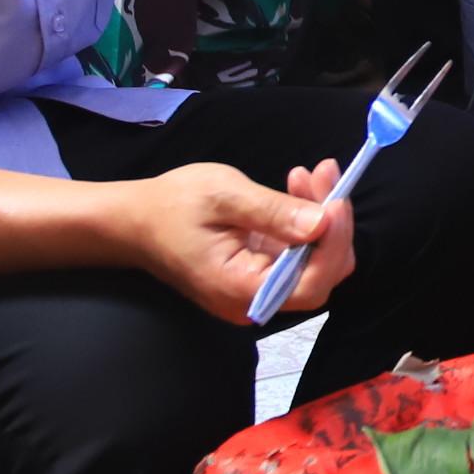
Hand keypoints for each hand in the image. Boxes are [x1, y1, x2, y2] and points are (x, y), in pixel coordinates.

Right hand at [114, 159, 353, 324]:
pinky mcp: (260, 273)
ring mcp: (259, 289)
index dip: (333, 244)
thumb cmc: (170, 206)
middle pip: (321, 272)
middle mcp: (255, 300)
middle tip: (324, 173)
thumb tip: (321, 223)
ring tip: (307, 174)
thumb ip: (273, 212)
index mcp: (242, 289)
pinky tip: (296, 187)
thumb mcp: (222, 196)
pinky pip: (297, 253)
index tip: (337, 200)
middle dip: (331, 223)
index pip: (312, 282)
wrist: (136, 221)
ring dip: (320, 216)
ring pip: (314, 260)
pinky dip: (304, 220)